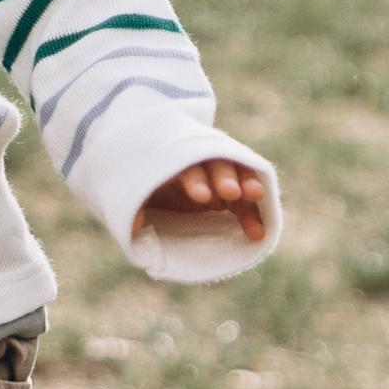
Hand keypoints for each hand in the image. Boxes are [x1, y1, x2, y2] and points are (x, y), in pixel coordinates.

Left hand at [133, 157, 269, 247]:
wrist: (152, 183)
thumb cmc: (142, 185)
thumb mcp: (130, 191)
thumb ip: (132, 205)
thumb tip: (133, 226)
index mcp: (172, 156)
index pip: (185, 162)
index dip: (196, 178)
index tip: (202, 197)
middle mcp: (198, 159)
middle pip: (215, 161)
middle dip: (225, 176)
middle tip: (232, 193)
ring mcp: (217, 173)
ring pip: (238, 173)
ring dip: (248, 185)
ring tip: (256, 199)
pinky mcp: (230, 190)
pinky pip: (245, 200)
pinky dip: (253, 212)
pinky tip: (258, 232)